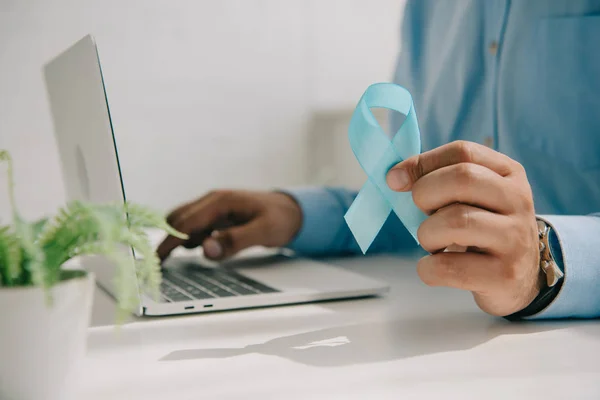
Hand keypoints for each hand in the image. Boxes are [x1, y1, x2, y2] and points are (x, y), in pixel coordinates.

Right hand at [156, 190, 301, 260]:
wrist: (293, 210)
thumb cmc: (280, 219)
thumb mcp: (263, 231)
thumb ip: (235, 241)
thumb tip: (206, 249)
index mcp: (220, 202)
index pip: (186, 222)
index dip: (169, 241)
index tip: (155, 259)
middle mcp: (212, 201)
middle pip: (178, 219)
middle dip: (166, 240)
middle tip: (156, 264)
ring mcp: (213, 208)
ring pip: (184, 222)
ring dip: (176, 239)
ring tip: (167, 262)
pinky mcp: (217, 217)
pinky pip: (195, 227)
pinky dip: (188, 239)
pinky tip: (192, 251)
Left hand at [386, 141, 541, 315]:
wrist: (522, 275)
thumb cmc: (482, 228)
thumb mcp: (470, 196)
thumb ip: (437, 178)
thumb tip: (395, 176)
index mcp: (509, 173)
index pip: (463, 152)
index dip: (423, 162)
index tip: (395, 179)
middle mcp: (518, 201)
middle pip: (462, 179)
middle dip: (425, 194)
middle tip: (423, 213)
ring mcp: (515, 238)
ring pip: (456, 222)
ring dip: (427, 233)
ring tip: (432, 242)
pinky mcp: (505, 275)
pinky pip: (449, 267)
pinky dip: (428, 268)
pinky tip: (434, 266)